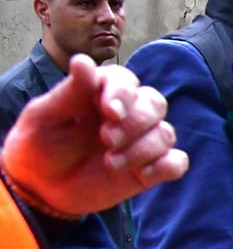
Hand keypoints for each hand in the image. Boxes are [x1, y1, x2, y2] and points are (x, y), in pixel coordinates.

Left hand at [1, 55, 186, 217]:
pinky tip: (143, 175)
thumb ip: (69, 92)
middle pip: (155, 103)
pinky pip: (177, 162)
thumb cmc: (39, 146)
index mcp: (101, 94)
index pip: (126, 81)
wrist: (40, 188)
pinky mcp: (149, 169)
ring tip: (111, 163)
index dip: (123, 94)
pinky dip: (167, 166)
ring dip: (142, 149)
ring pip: (165, 133)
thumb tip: (83, 60)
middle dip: (135, 122)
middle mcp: (127, 114)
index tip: (109, 112)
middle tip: (107, 139)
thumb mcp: (43, 117)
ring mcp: (140, 142)